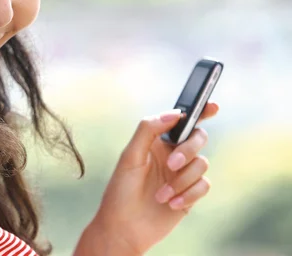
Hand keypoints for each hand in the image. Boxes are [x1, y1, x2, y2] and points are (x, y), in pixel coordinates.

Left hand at [91, 103, 218, 253]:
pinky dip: (188, 194)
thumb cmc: (121, 191)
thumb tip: (175, 113)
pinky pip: (204, 186)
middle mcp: (172, 155)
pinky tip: (170, 204)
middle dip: (188, 150)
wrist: (124, 227)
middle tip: (171, 165)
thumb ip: (148, 130)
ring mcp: (182, 174)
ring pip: (202, 164)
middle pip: (197, 139)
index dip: (199, 111)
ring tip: (161, 195)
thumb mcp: (130, 156)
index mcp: (156, 142)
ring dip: (182, 180)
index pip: (181, 121)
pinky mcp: (190, 194)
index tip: (213, 106)